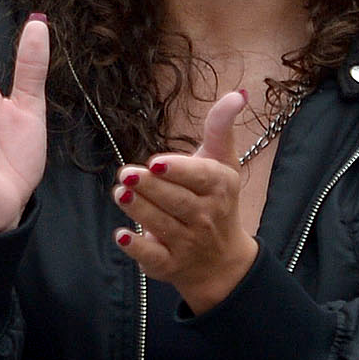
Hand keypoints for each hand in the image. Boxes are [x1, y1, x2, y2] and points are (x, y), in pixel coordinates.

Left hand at [113, 94, 258, 314]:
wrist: (223, 261)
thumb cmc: (217, 199)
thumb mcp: (223, 161)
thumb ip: (221, 126)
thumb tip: (239, 93)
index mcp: (220, 187)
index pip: (200, 178)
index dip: (178, 170)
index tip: (156, 163)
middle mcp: (206, 217)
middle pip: (176, 201)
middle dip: (150, 187)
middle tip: (126, 174)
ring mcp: (189, 243)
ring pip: (162, 225)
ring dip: (139, 210)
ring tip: (119, 194)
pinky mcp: (170, 265)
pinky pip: (154, 257)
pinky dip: (138, 248)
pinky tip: (122, 236)